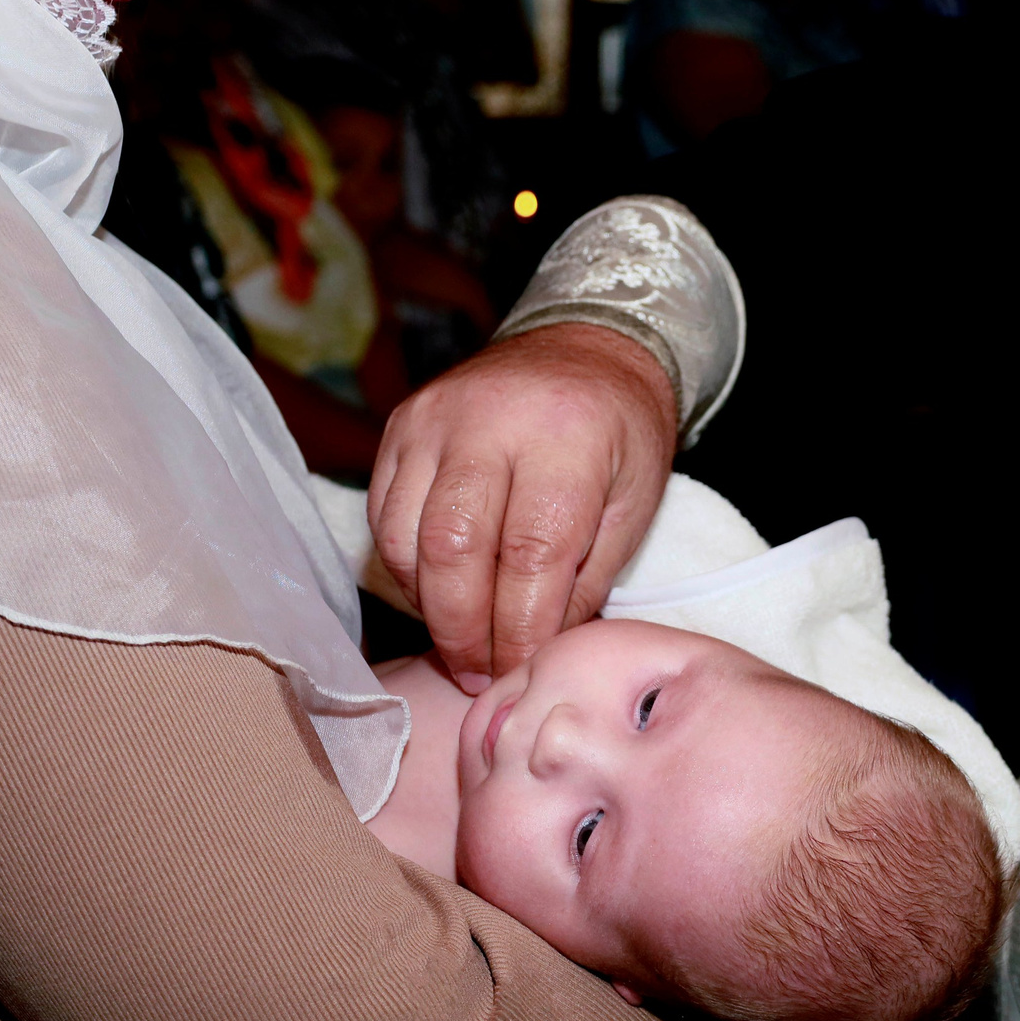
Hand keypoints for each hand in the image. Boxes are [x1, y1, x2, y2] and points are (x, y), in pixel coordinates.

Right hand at [369, 324, 678, 688]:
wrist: (585, 346)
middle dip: (463, 630)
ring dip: (429, 605)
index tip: (519, 674)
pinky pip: (384, 514)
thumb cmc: (621, 433)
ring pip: (405, 537)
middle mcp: (490, 421)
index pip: (529, 556)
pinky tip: (440, 590)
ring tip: (461, 639)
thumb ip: (586, 579)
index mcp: (566, 438)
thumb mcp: (634, 503)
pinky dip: (407, 568)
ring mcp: (435, 418)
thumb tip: (535, 652)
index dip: (518, 630)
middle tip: (479, 674)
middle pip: (452, 549)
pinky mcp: (402, 423)